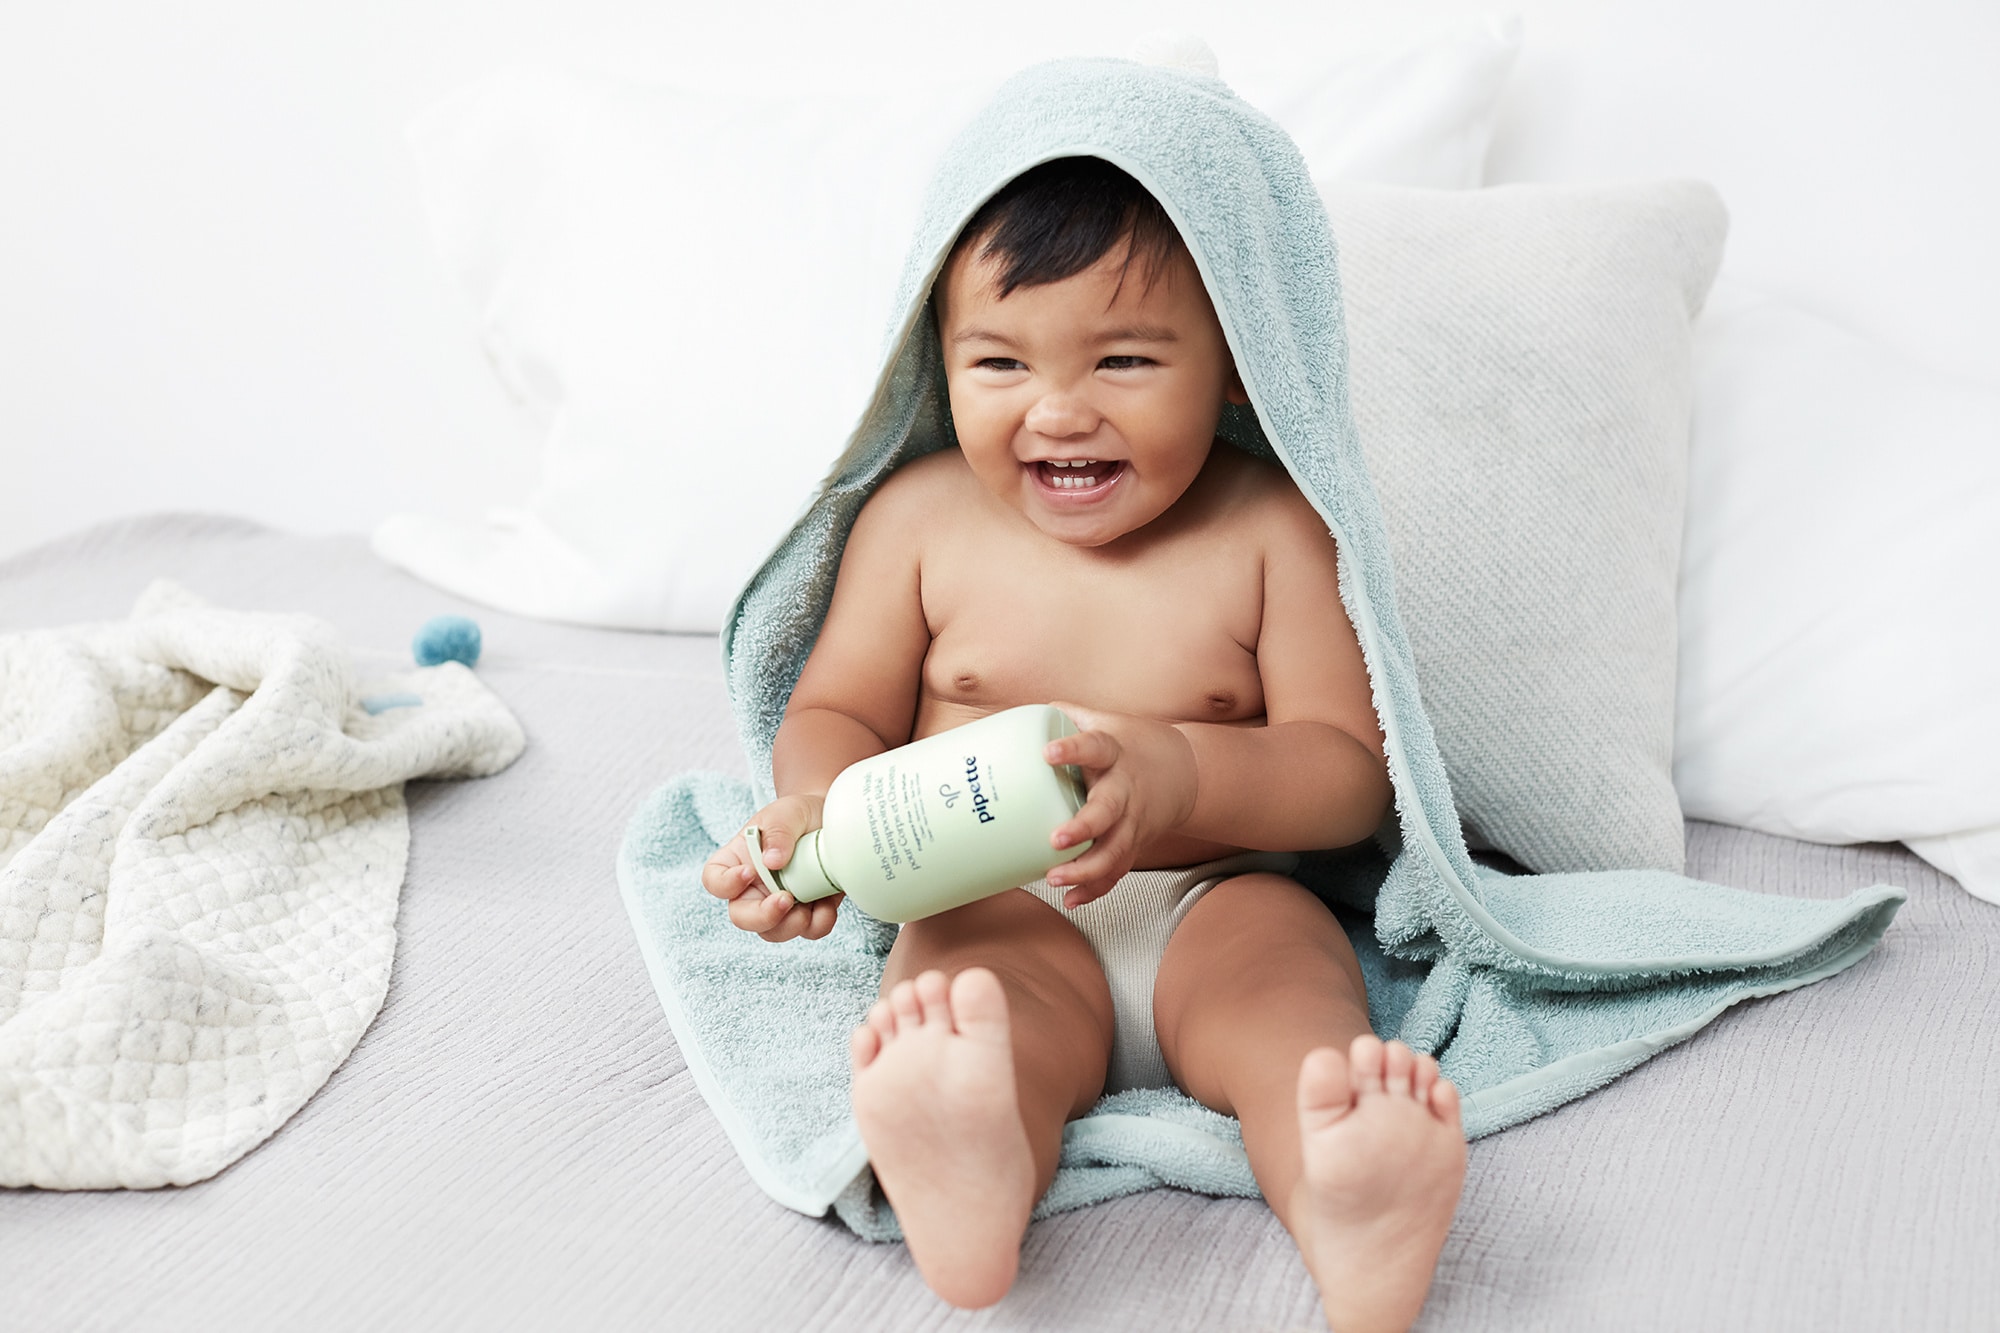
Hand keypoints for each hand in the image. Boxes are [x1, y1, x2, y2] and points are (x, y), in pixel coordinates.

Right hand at [700, 793, 842, 941]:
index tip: (749, 872)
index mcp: (738, 861)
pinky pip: (807, 931)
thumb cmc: (799, 815)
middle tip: (785, 899)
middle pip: (741, 917)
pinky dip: (819, 924)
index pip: (714, 880)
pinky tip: (828, 905)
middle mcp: (754, 888)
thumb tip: (772, 861)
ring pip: (773, 932)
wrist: (832, 821)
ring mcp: (779, 903)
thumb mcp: (787, 813)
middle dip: (762, 916)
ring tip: (810, 905)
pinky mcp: (807, 911)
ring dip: (791, 925)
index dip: (725, 884)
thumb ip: (778, 831)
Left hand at [1039, 701, 1198, 908]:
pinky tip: (1071, 898)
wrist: (1182, 770)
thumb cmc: (1129, 744)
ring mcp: (1132, 820)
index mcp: (1114, 753)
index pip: (1094, 747)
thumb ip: (1067, 717)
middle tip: (1056, 839)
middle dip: (1084, 827)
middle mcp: (1125, 789)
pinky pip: (1117, 870)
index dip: (1072, 749)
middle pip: (1108, 810)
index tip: (1047, 753)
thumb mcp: (1104, 722)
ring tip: (1054, 877)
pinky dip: (1095, 888)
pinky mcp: (1134, 843)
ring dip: (1086, 868)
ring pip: (1115, 849)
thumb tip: (1022, 713)